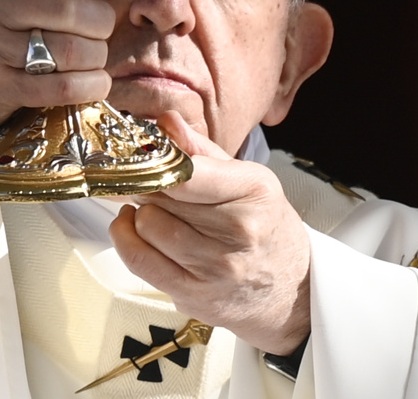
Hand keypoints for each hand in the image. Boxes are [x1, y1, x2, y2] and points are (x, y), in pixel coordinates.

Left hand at [109, 112, 311, 354]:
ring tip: (156, 208)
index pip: (188, 172)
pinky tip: (135, 227)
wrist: (291, 288)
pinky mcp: (192, 295)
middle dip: (148, 184)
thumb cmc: (265, 225)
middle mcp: (238, 231)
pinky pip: (138, 260)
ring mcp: (215, 268)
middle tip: (151, 181)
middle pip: (161, 195)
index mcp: (254, 192)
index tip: (144, 156)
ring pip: (145, 225)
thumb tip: (166, 122)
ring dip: (141, 214)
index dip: (156, 161)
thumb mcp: (248, 179)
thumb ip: (202, 150)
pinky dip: (126, 239)